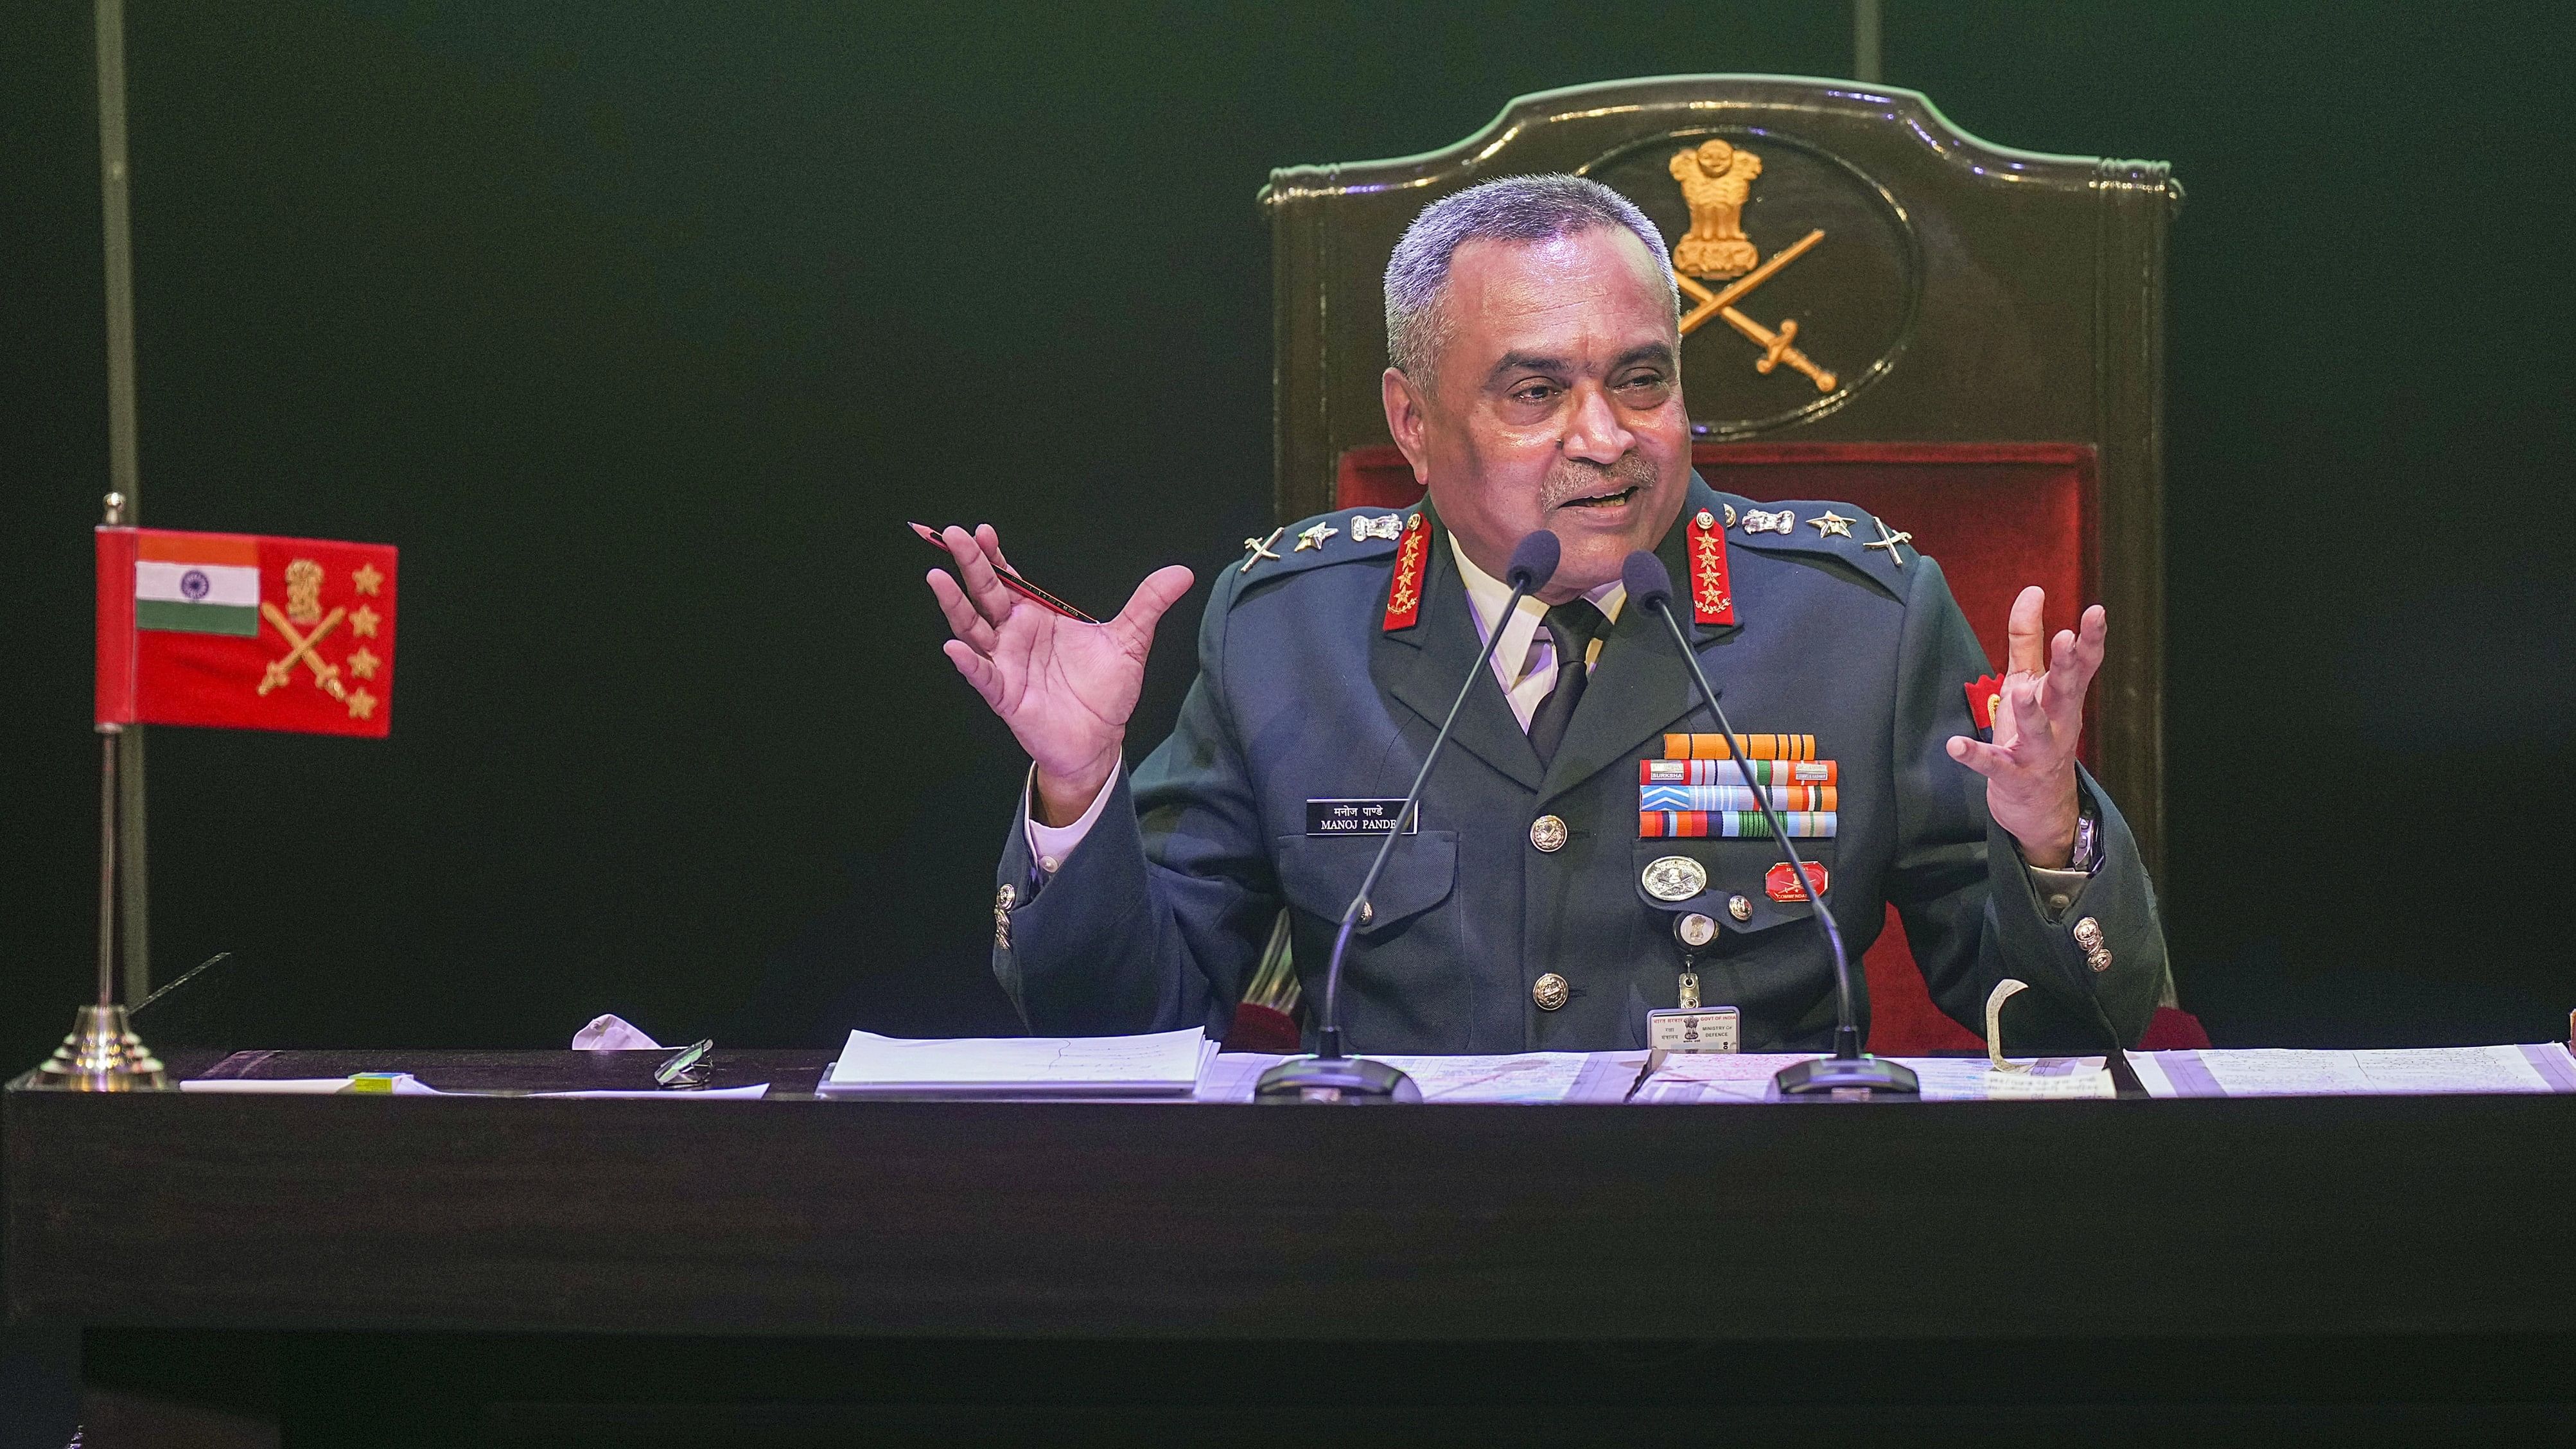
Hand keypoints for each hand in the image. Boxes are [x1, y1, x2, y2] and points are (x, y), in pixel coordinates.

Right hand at [926, 525, 1194, 825]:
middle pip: (985, 594)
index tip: (982, 531)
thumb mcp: (1130, 641)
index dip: (994, 556)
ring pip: (973, 628)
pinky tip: (956, 646)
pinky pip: (982, 676)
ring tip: (938, 578)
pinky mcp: (1006, 695)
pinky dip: (969, 662)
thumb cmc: (1104, 690)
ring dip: (955, 605)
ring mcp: (1006, 664)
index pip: (1010, 579)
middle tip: (953, 536)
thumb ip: (1148, 604)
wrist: (1100, 739)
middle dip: (968, 565)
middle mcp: (1014, 635)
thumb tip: (1182, 572)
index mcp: (1037, 616)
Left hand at [1945, 586, 2104, 868]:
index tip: (2096, 611)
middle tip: (2066, 639)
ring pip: (2037, 731)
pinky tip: (1954, 746)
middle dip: (2067, 666)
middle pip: (2066, 691)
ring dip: (2030, 711)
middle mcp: (2058, 722)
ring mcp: (2036, 752)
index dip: (2091, 639)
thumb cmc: (2036, 732)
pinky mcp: (2011, 776)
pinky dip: (1974, 756)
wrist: (2041, 804)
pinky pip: (1993, 766)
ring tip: (2021, 691)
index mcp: (2063, 697)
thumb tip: (2033, 590)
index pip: (2083, 665)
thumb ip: (2028, 638)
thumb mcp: (2030, 682)